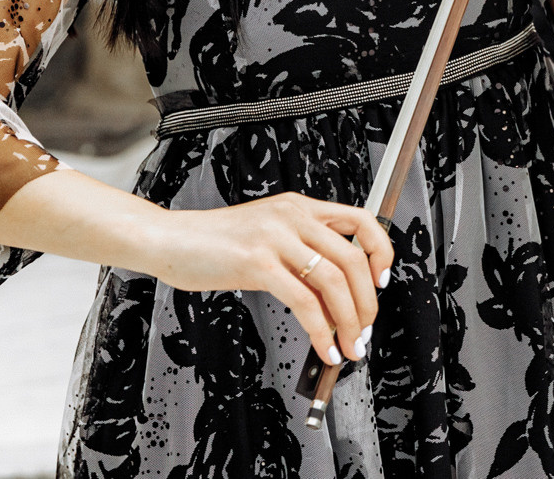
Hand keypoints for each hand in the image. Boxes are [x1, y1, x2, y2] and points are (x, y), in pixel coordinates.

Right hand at [131, 192, 395, 366]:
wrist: (171, 239)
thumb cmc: (214, 243)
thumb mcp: (267, 236)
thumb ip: (300, 255)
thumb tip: (334, 298)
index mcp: (299, 206)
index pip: (360, 220)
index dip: (380, 252)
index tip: (382, 282)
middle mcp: (293, 216)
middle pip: (352, 259)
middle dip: (366, 303)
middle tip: (363, 331)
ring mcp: (276, 237)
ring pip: (333, 281)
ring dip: (348, 322)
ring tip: (349, 346)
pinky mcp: (258, 263)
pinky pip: (303, 301)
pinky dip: (320, 330)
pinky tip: (323, 346)